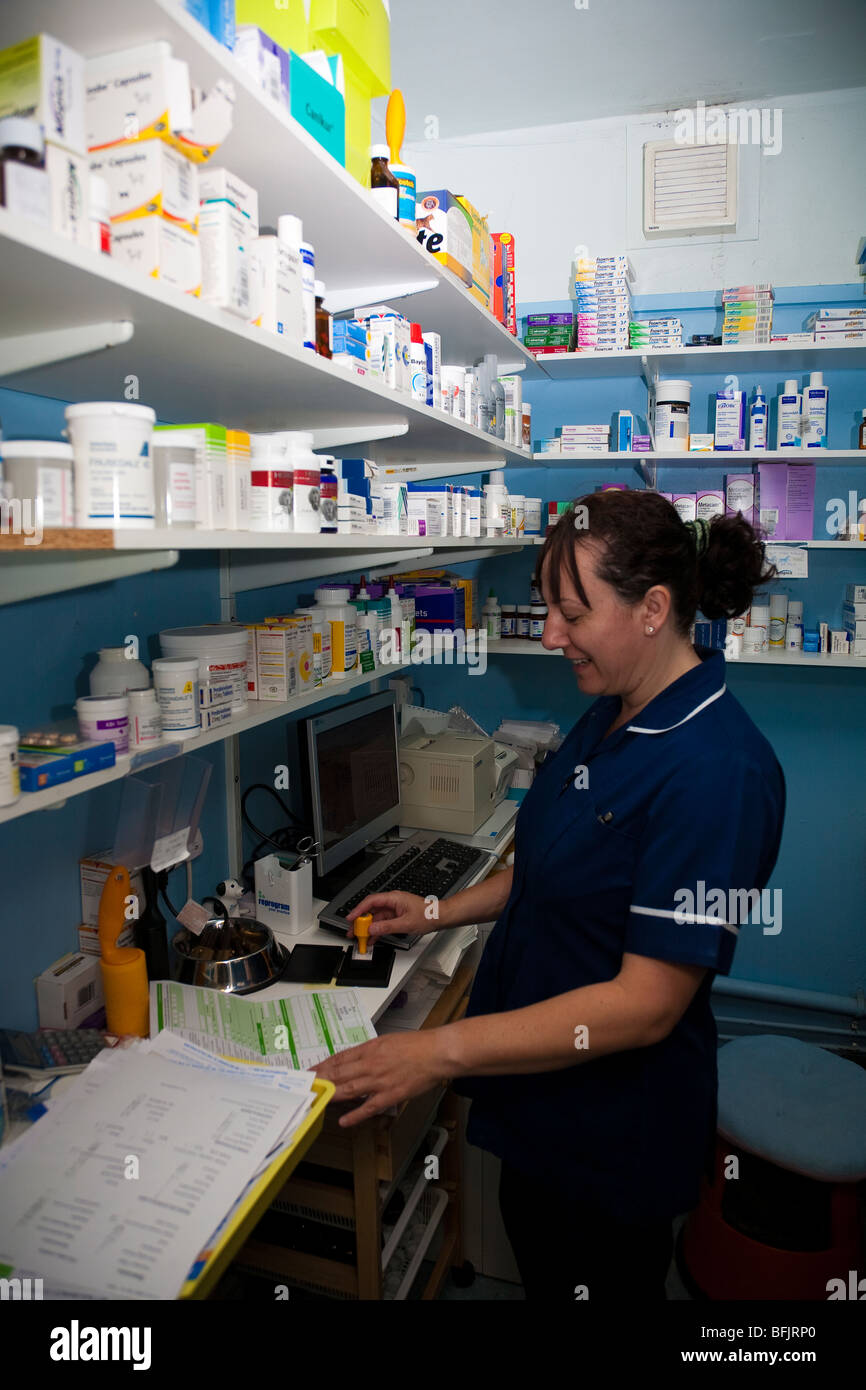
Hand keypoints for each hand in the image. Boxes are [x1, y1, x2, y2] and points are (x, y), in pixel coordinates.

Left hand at [313, 1030, 453, 1126]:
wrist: (436, 1053)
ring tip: (316, 1099)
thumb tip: (354, 1059)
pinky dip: (355, 1115)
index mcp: (369, 1049)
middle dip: (320, 1080)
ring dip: (330, 1094)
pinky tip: (343, 1121)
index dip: (322, 1066)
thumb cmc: (415, 1045)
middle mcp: (371, 1064)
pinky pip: (369, 1107)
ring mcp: (379, 1081)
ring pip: (349, 1089)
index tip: (310, 1071)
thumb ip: (369, 1051)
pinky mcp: (391, 1095)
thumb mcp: (387, 1041)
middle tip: (304, 1086)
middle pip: (339, 1073)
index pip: (339, 1058)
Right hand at [346, 891, 439, 941]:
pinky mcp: (397, 916)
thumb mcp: (406, 923)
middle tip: (352, 931)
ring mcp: (394, 909)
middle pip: (371, 910)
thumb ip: (387, 926)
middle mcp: (392, 902)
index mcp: (394, 898)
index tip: (351, 918)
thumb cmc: (428, 915)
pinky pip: (383, 923)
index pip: (371, 901)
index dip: (359, 910)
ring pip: (376, 918)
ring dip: (368, 928)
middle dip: (361, 921)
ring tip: (360, 937)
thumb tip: (372, 929)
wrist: (440, 917)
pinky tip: (372, 938)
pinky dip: (377, 930)